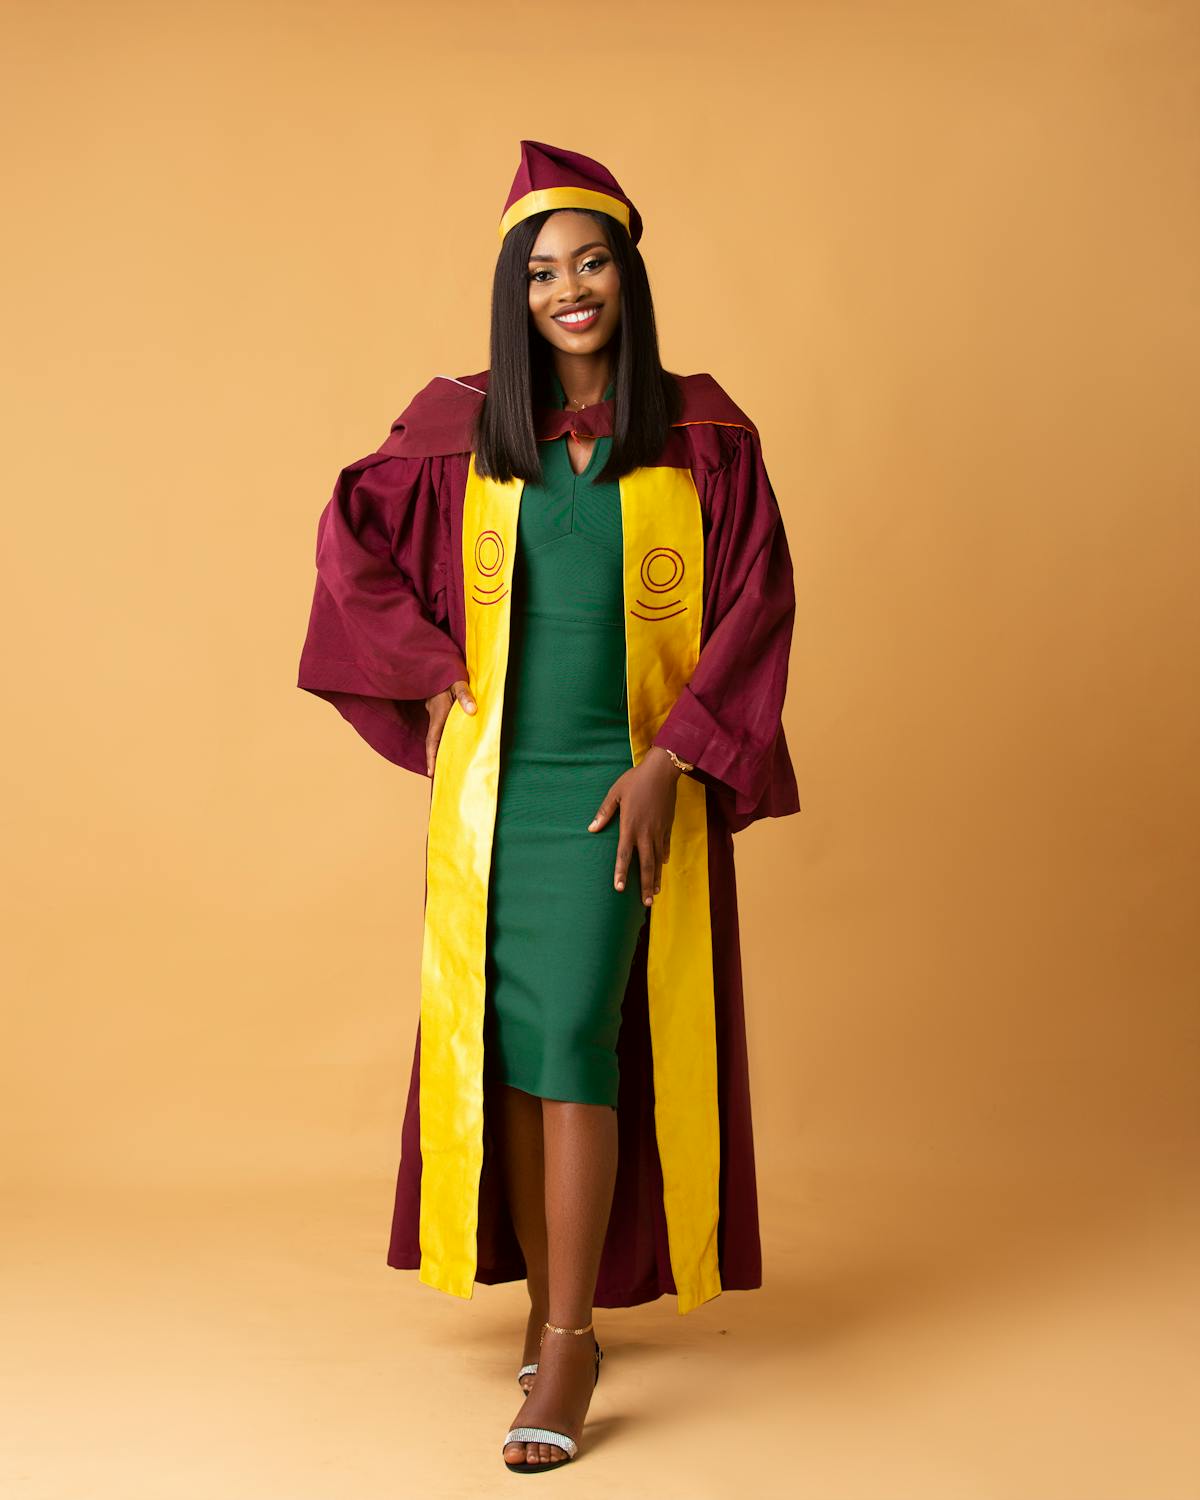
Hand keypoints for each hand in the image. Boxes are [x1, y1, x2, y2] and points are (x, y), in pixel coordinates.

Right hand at [425, 678, 475, 775]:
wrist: (436, 663)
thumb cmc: (448, 673)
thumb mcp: (459, 682)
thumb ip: (465, 695)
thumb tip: (472, 710)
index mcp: (438, 713)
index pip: (433, 739)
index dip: (432, 756)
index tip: (431, 773)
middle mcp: (435, 716)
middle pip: (434, 743)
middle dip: (435, 760)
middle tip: (437, 779)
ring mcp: (436, 714)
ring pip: (438, 736)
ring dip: (440, 750)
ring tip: (447, 768)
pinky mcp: (440, 712)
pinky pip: (442, 729)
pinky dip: (445, 739)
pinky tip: (454, 745)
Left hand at [587, 747, 682, 905]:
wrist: (662, 771)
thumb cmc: (635, 780)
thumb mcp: (615, 793)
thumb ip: (604, 812)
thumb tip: (591, 828)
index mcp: (630, 826)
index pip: (624, 855)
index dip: (621, 873)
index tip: (619, 889)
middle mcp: (646, 833)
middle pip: (646, 865)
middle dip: (646, 885)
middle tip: (646, 904)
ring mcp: (659, 830)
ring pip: (658, 859)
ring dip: (657, 877)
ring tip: (655, 894)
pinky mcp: (668, 825)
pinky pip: (666, 845)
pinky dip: (664, 857)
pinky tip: (664, 866)